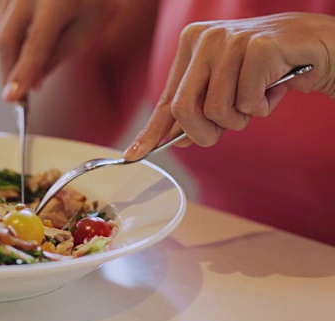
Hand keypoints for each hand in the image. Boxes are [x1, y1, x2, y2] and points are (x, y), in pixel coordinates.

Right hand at [0, 0, 120, 101]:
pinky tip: (24, 37)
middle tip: (15, 93)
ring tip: (30, 59)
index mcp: (56, 1)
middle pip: (5, 39)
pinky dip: (8, 35)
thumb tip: (33, 81)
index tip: (11, 97)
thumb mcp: (88, 28)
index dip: (22, 73)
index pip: (34, 45)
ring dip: (10, 53)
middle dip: (8, 71)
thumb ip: (60, 55)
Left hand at [123, 12, 334, 159]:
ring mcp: (231, 40)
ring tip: (254, 98)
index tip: (133, 155)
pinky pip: (248, 103)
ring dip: (241, 118)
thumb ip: (197, 111)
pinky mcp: (258, 47)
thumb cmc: (263, 70)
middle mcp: (205, 38)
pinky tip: (272, 88)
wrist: (313, 45)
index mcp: (191, 44)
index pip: (167, 100)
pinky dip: (263, 107)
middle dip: (204, 133)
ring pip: (218, 111)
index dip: (152, 133)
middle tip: (224, 130)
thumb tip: (172, 139)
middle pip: (184, 110)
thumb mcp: (224, 90)